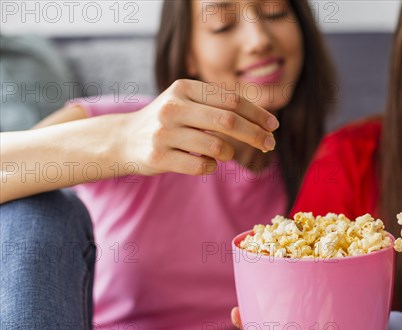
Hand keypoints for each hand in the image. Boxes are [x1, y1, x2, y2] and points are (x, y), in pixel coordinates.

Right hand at [118, 79, 278, 175]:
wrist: (124, 138)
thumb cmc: (169, 120)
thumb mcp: (188, 101)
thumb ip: (219, 105)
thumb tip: (264, 122)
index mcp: (184, 88)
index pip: (231, 100)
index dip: (257, 114)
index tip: (273, 126)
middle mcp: (173, 107)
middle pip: (229, 121)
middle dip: (255, 134)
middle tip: (270, 144)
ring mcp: (164, 133)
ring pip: (217, 147)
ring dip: (230, 152)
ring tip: (226, 152)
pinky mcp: (158, 157)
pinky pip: (201, 166)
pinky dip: (211, 166)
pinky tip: (207, 163)